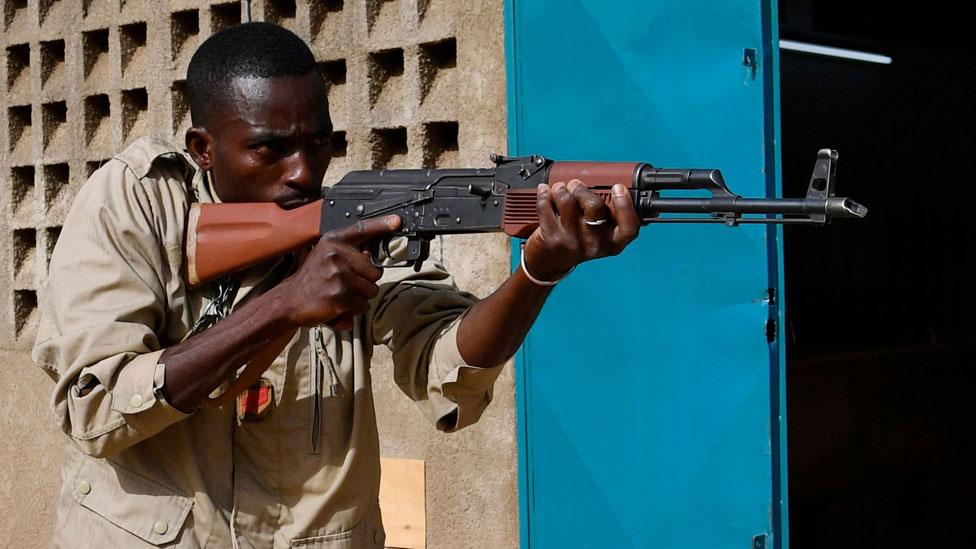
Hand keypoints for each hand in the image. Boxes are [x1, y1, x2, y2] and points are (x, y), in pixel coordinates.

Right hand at [280, 214, 400, 328]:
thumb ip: (348, 253)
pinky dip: (353, 310)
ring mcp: (338, 274)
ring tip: (340, 295)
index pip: (361, 230)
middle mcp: (335, 254)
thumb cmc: (312, 280)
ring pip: (371, 290)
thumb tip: (373, 253)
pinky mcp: (339, 294)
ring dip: (360, 298)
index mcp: (333, 242)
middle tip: (344, 284)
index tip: (396, 221)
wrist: (288, 300)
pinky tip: (338, 306)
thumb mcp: (326, 257)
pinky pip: (362, 305)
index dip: (381, 225)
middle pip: (375, 271)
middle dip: (365, 282)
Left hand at [521, 180, 639, 280]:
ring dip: (561, 189)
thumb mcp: (599, 234)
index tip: (618, 188)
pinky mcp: (552, 238)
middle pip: (594, 206)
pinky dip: (544, 194)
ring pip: (567, 201)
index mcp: (613, 242)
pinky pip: (546, 205)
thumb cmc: (578, 241)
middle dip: (582, 189)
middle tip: (576, 186)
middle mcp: (594, 244)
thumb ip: (607, 214)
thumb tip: (607, 186)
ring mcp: (572, 242)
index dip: (625, 206)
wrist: (550, 263)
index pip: (629, 227)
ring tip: (560, 189)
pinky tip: (545, 192)